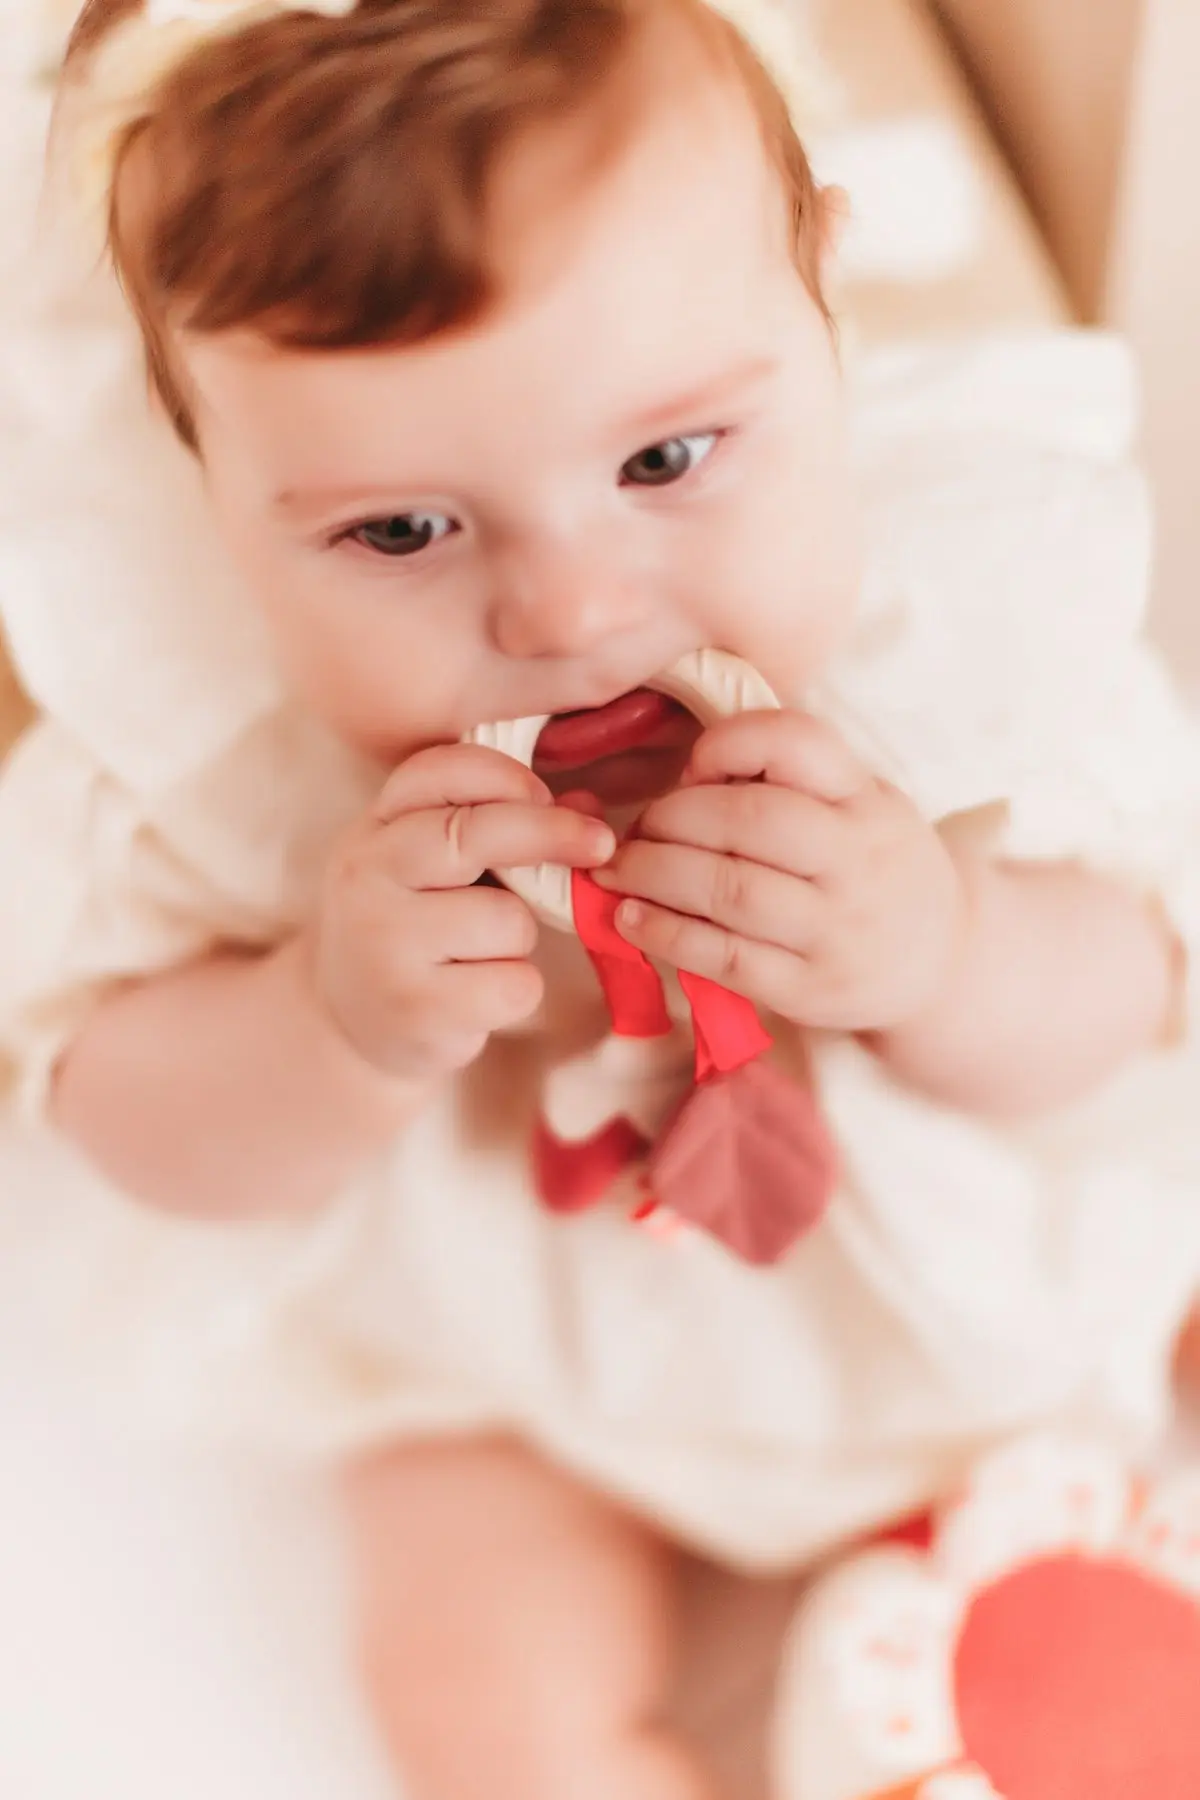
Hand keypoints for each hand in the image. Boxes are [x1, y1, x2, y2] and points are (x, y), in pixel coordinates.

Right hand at [307, 745, 614, 1077]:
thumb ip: (499, 828)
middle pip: (477, 834)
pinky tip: (479, 997)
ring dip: (519, 937)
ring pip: (509, 919)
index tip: (547, 796)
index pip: (440, 773)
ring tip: (481, 954)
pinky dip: (516, 990)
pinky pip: (514, 984)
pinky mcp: (417, 1009)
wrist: (348, 1025)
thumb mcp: (435, 868)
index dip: (506, 777)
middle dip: (550, 834)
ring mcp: (386, 945)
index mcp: (374, 829)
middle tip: (599, 845)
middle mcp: (368, 877)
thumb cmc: (412, 929)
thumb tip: (588, 812)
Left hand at [595, 711, 967, 1033]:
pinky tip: (631, 919)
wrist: (943, 962)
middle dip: (671, 819)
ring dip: (654, 875)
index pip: (797, 742)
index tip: (691, 768)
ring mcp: (837, 929)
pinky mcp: (811, 989)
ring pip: (730, 891)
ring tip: (617, 871)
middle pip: (749, 821)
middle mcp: (859, 859)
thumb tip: (684, 779)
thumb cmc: (876, 867)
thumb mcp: (860, 804)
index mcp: (866, 799)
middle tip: (634, 830)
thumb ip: (792, 781)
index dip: (728, 744)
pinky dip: (666, 935)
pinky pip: (726, 958)